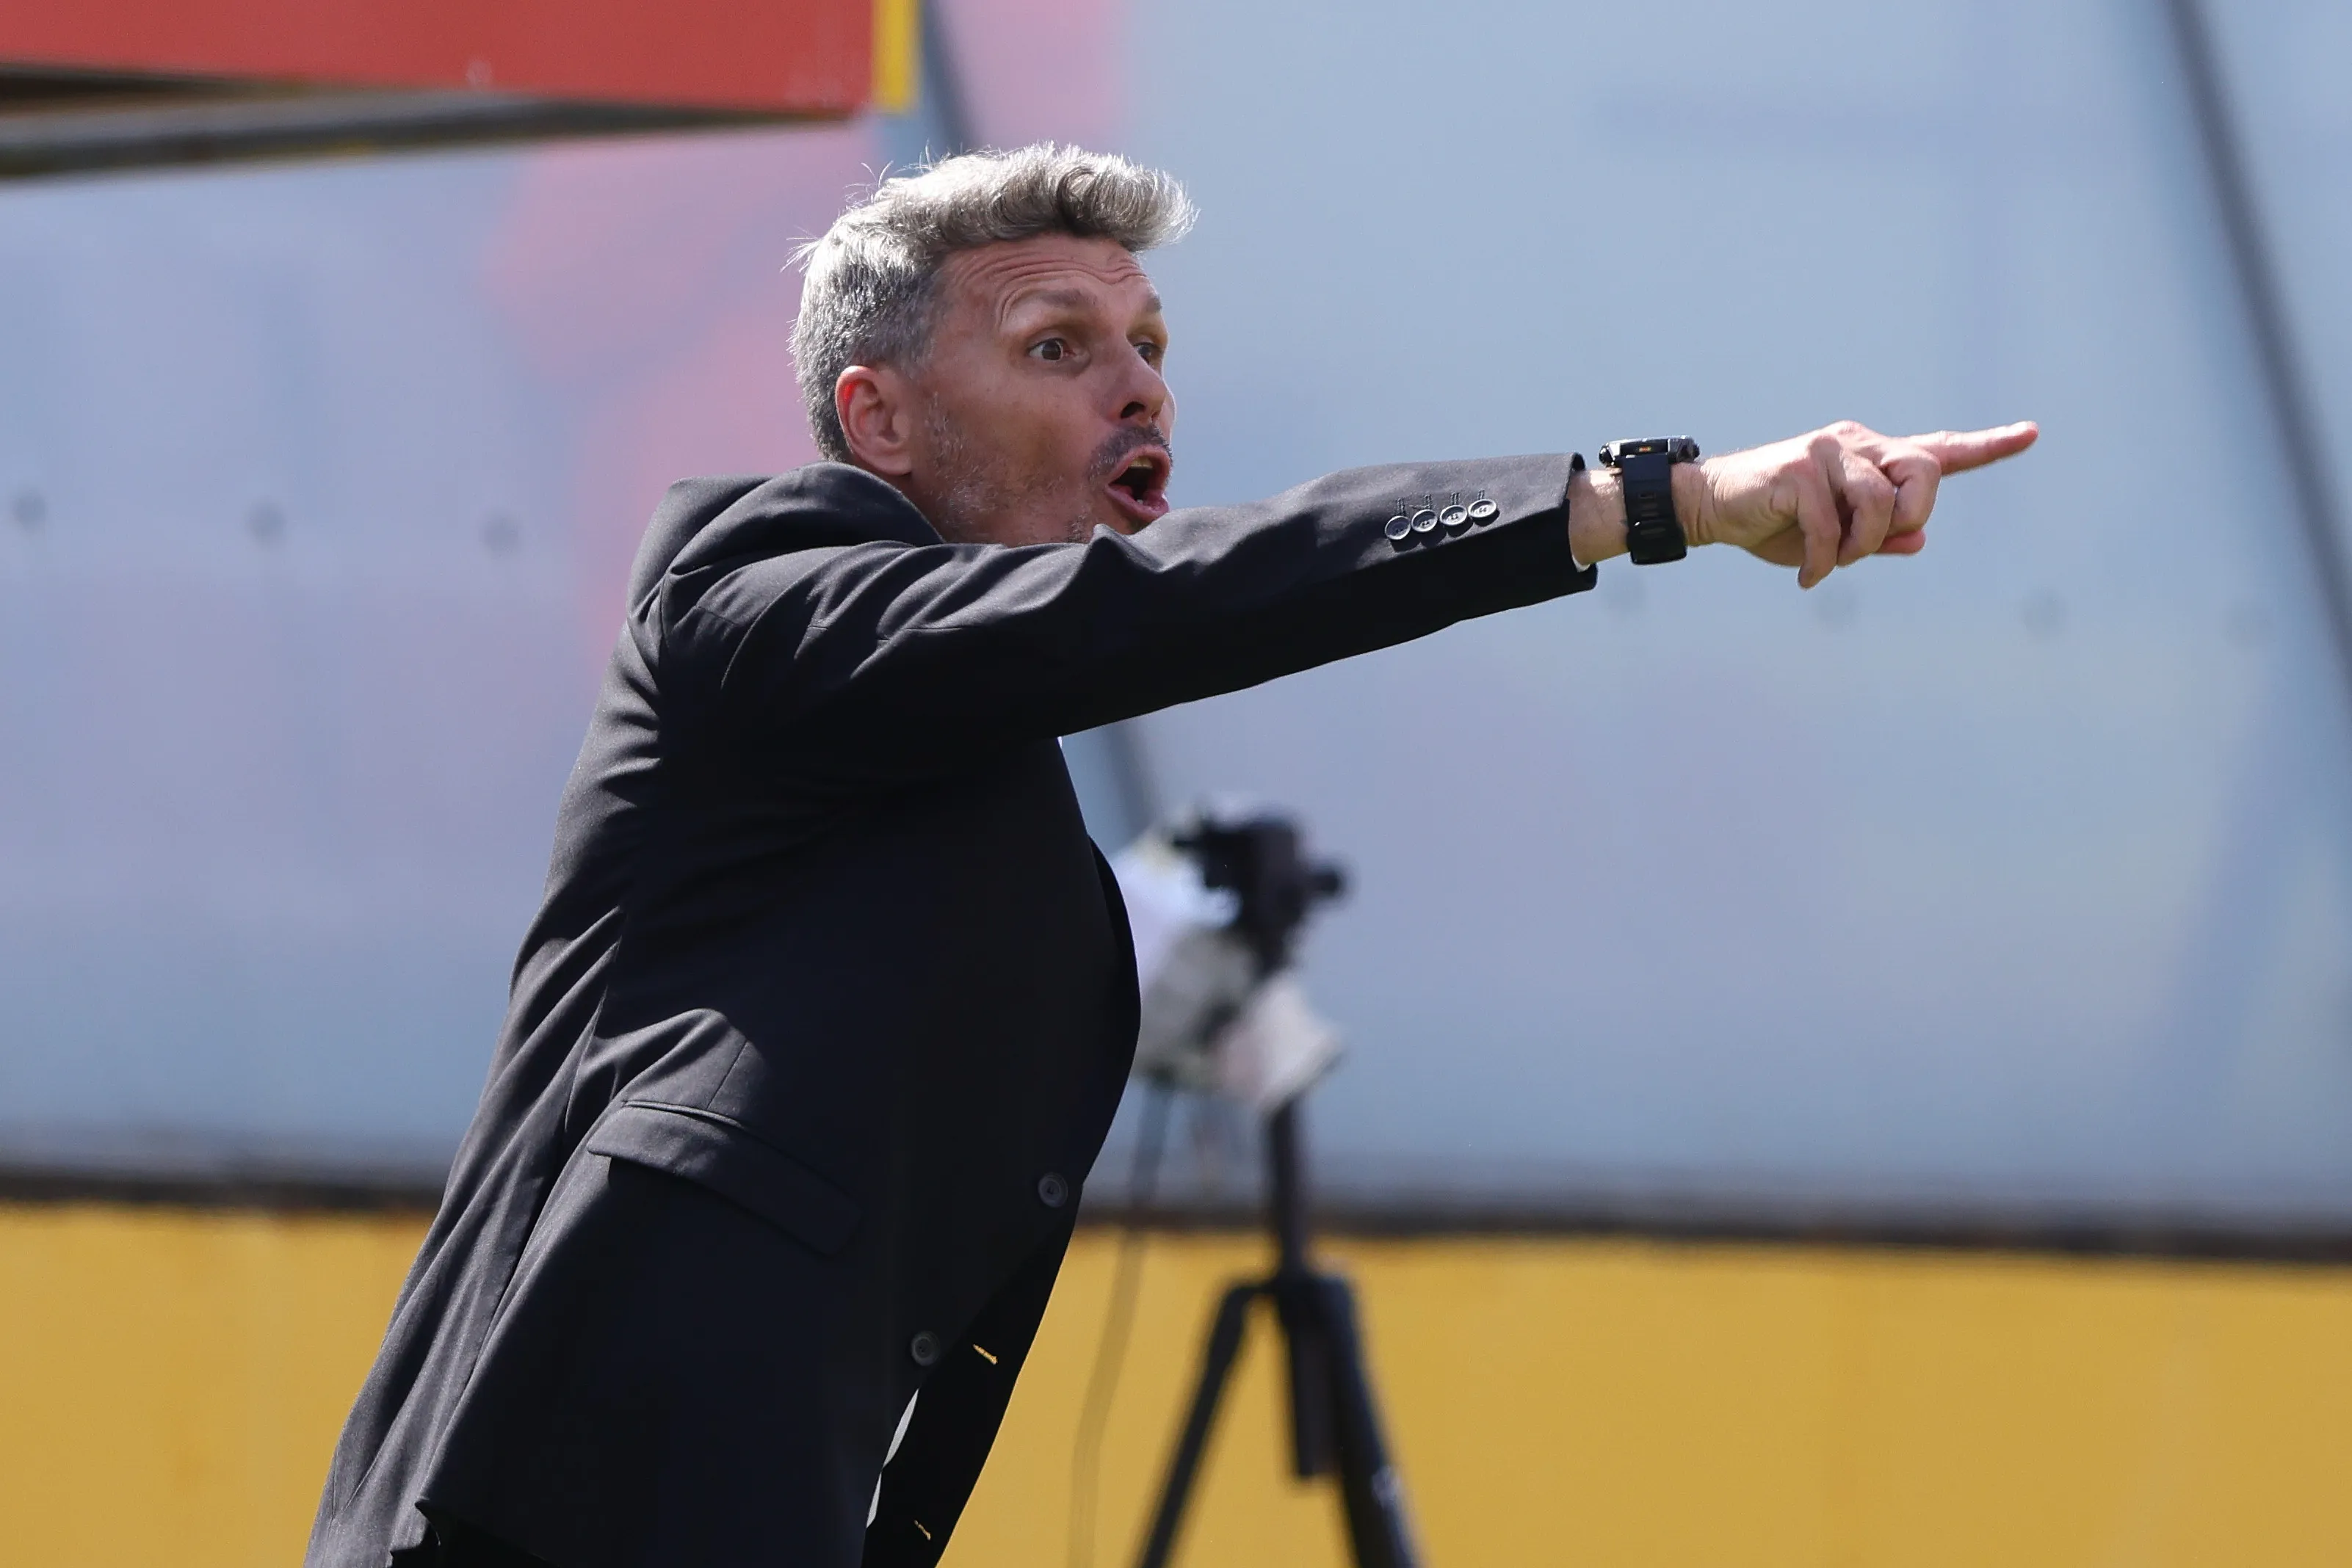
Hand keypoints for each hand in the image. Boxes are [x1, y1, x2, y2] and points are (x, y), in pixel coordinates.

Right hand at [1684, 419, 2038, 588]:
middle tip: (1868, 546)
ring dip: (1861, 547)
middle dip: (1909, 517)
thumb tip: (1918, 540)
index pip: (1937, 450)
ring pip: (1881, 502)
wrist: (1710, 508)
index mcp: (1871, 457)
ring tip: (1834, 563)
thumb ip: (1879, 539)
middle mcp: (1856, 443)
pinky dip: (1826, 562)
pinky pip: (1833, 524)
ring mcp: (1828, 450)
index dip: (1987, 445)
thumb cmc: (1774, 524)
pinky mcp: (1799, 467)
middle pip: (1924, 471)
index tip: (2031, 433)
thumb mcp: (1835, 541)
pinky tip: (1809, 578)